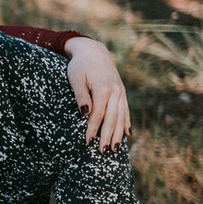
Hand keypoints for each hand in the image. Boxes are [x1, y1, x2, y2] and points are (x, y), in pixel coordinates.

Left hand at [64, 36, 130, 151]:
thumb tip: (85, 114)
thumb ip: (80, 96)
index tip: (87, 143)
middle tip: (104, 152)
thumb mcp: (75, 78)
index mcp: (103, 89)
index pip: (98, 115)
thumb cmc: (80, 65)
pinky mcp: (122, 92)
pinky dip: (126, 123)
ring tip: (116, 149)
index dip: (92, 130)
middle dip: (108, 137)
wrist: (93, 51)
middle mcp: (116, 91)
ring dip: (119, 134)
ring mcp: (121, 92)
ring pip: (121, 117)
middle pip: (112, 119)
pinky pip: (126, 110)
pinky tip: (127, 134)